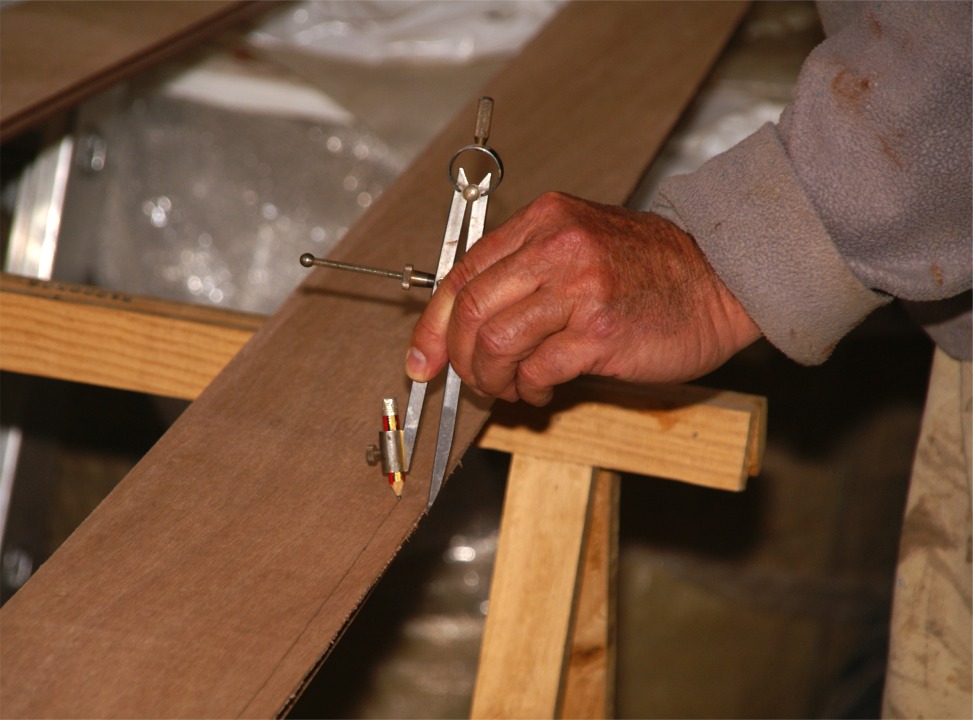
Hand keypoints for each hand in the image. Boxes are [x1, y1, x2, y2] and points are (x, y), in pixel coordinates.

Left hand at [406, 192, 759, 405]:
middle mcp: (556, 246)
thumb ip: (526, 273)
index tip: (423, 359)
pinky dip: (528, 389)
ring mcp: (580, 287)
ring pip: (496, 341)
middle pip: (471, 309)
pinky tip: (540, 392)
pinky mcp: (601, 330)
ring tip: (511, 388)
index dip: (433, 325)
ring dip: (492, 378)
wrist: (720, 279)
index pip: (463, 274)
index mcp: (544, 221)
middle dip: (460, 358)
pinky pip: (538, 368)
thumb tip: (469, 327)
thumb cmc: (650, 269)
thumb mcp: (579, 246)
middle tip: (471, 381)